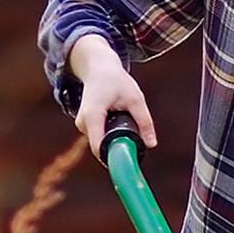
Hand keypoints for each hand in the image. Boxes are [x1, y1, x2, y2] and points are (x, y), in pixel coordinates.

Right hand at [70, 33, 155, 152]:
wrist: (98, 69)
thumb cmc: (116, 81)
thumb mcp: (135, 99)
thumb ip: (144, 122)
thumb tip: (151, 144)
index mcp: (93, 115)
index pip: (98, 146)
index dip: (112, 158)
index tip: (127, 164)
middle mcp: (83, 122)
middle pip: (101, 147)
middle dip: (119, 147)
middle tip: (136, 139)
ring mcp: (82, 125)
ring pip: (101, 143)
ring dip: (116, 139)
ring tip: (126, 120)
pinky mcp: (84, 126)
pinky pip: (99, 138)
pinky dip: (111, 135)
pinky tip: (119, 122)